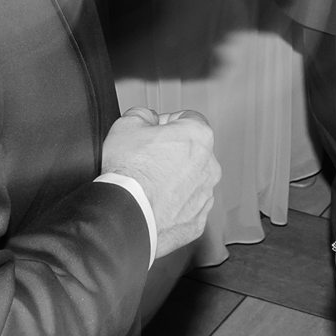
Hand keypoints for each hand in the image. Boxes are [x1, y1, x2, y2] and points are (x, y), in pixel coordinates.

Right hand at [101, 107, 220, 258]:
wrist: (126, 216)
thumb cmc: (128, 172)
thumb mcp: (126, 125)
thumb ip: (142, 114)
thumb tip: (146, 118)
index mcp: (198, 136)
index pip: (187, 118)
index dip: (165, 123)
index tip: (151, 133)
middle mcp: (210, 165)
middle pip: (192, 151)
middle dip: (172, 153)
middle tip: (145, 160)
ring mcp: (205, 196)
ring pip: (191, 181)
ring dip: (174, 180)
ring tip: (147, 185)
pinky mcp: (197, 222)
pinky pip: (186, 208)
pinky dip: (173, 206)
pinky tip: (153, 204)